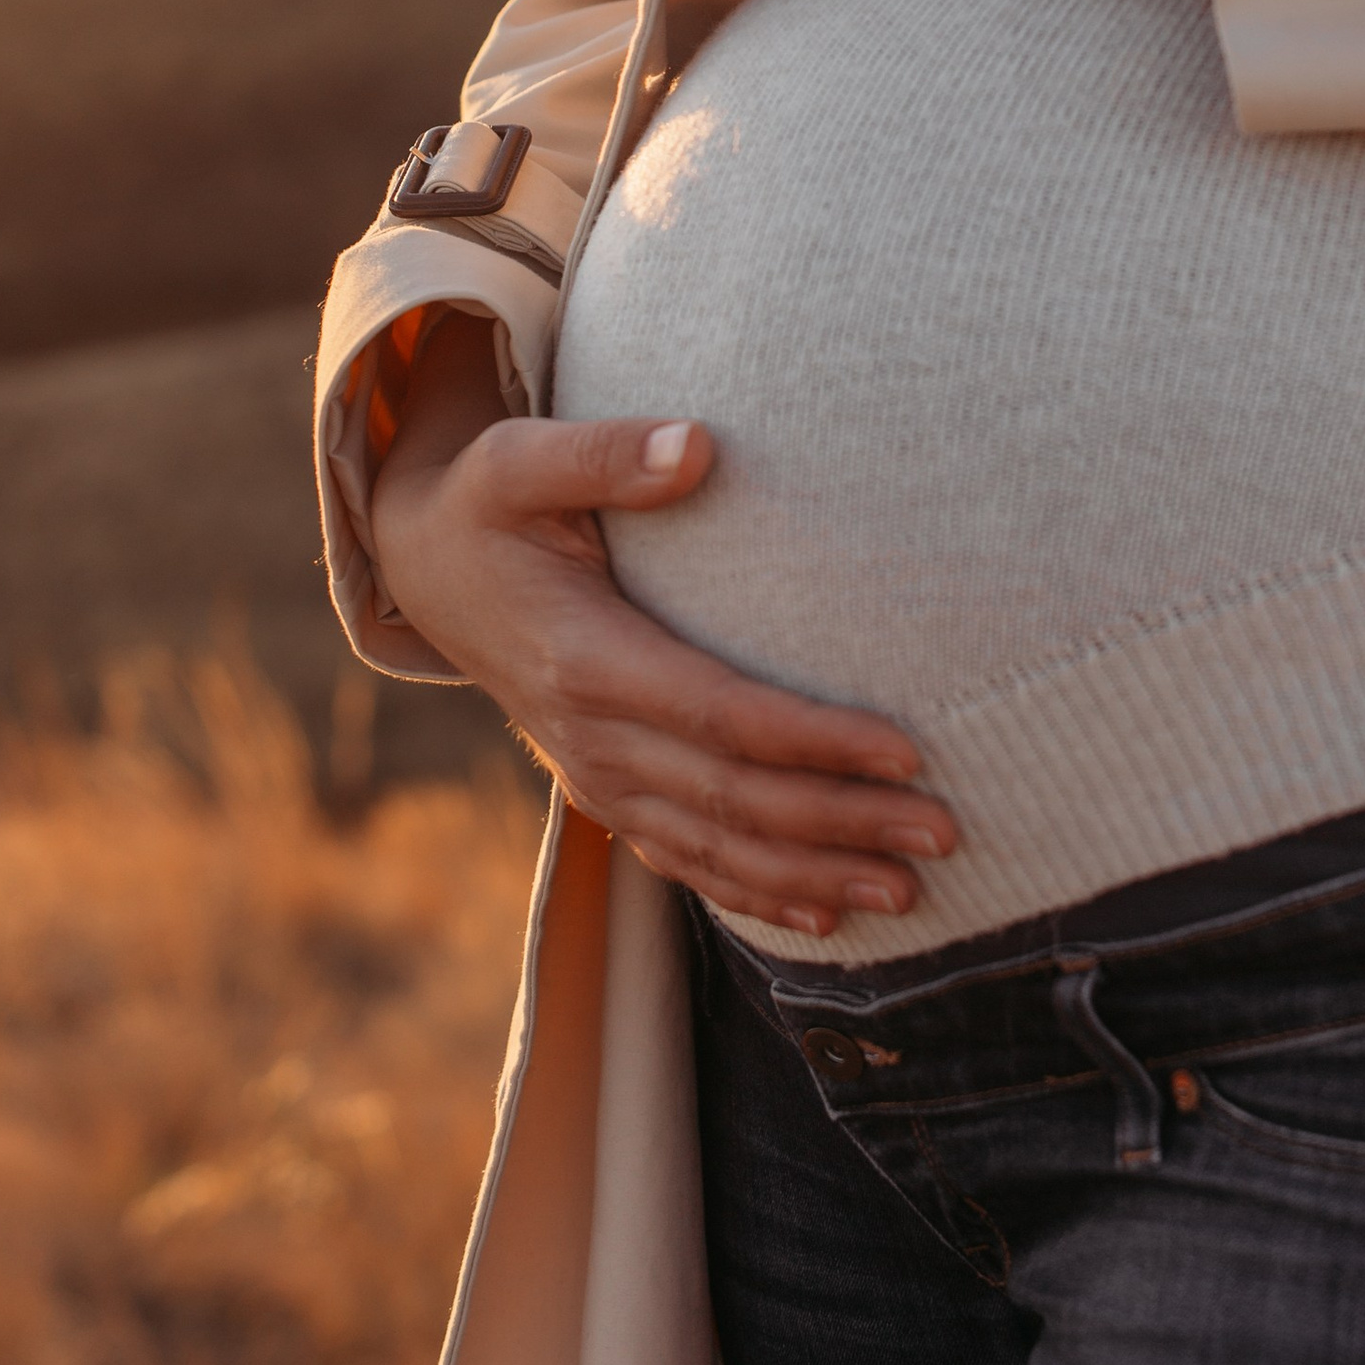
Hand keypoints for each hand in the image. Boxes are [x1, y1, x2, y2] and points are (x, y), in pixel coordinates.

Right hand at [368, 312, 956, 936]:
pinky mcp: (602, 789)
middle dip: (843, 823)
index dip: (816, 741)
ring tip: (907, 894)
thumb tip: (698, 445)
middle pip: (735, 798)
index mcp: (585, 658)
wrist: (421, 567)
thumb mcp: (520, 459)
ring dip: (814, 876)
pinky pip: (681, 860)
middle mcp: (590, 735)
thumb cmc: (486, 503)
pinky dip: (753, 894)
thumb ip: (606, 454)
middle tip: (944, 835)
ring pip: (716, 847)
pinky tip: (824, 919)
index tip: (907, 752)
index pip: (723, 716)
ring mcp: (594, 775)